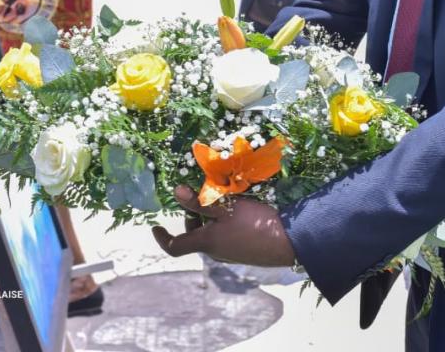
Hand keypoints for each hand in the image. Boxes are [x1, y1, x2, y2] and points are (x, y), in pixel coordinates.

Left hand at [152, 186, 295, 266]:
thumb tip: (175, 191)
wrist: (288, 242)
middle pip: (194, 235)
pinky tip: (239, 209)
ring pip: (210, 234)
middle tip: (202, 196)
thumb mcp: (225, 206)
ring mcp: (230, 253)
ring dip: (210, 218)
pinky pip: (226, 237)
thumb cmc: (253, 223)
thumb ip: (199, 200)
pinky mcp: (244, 251)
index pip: (175, 247)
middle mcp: (215, 252)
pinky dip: (223, 223)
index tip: (155, 226)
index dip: (162, 237)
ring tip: (223, 198)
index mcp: (205, 243)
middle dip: (192, 216)